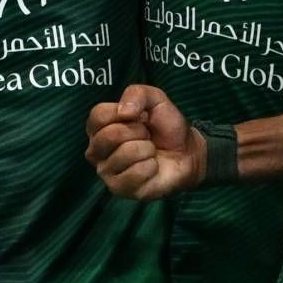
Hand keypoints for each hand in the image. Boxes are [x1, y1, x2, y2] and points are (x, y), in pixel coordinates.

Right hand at [84, 84, 206, 199]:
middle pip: (110, 135)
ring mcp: (105, 171)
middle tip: (147, 136)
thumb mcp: (154, 99)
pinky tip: (152, 167)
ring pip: (125, 153)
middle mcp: (96, 150)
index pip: (98, 116)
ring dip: (147, 149)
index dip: (124, 113)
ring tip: (150, 151)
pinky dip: (151, 166)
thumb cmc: (165, 127)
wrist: (187, 152)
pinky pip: (135, 173)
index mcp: (98, 127)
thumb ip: (137, 94)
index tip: (139, 117)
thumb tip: (124, 111)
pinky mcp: (119, 188)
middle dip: (139, 132)